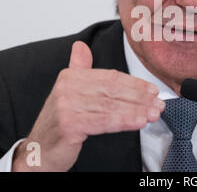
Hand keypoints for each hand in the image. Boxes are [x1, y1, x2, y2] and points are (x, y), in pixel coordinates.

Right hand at [12, 41, 164, 171]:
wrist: (39, 151)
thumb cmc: (59, 123)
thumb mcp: (68, 92)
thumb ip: (78, 69)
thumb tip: (81, 46)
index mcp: (70, 76)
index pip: (110, 77)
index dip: (135, 84)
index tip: (152, 90)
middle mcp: (67, 88)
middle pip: (113, 91)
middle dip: (140, 98)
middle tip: (158, 104)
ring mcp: (66, 105)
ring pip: (111, 106)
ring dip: (137, 110)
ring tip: (153, 114)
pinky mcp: (69, 124)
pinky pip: (104, 121)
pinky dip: (125, 120)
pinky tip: (139, 122)